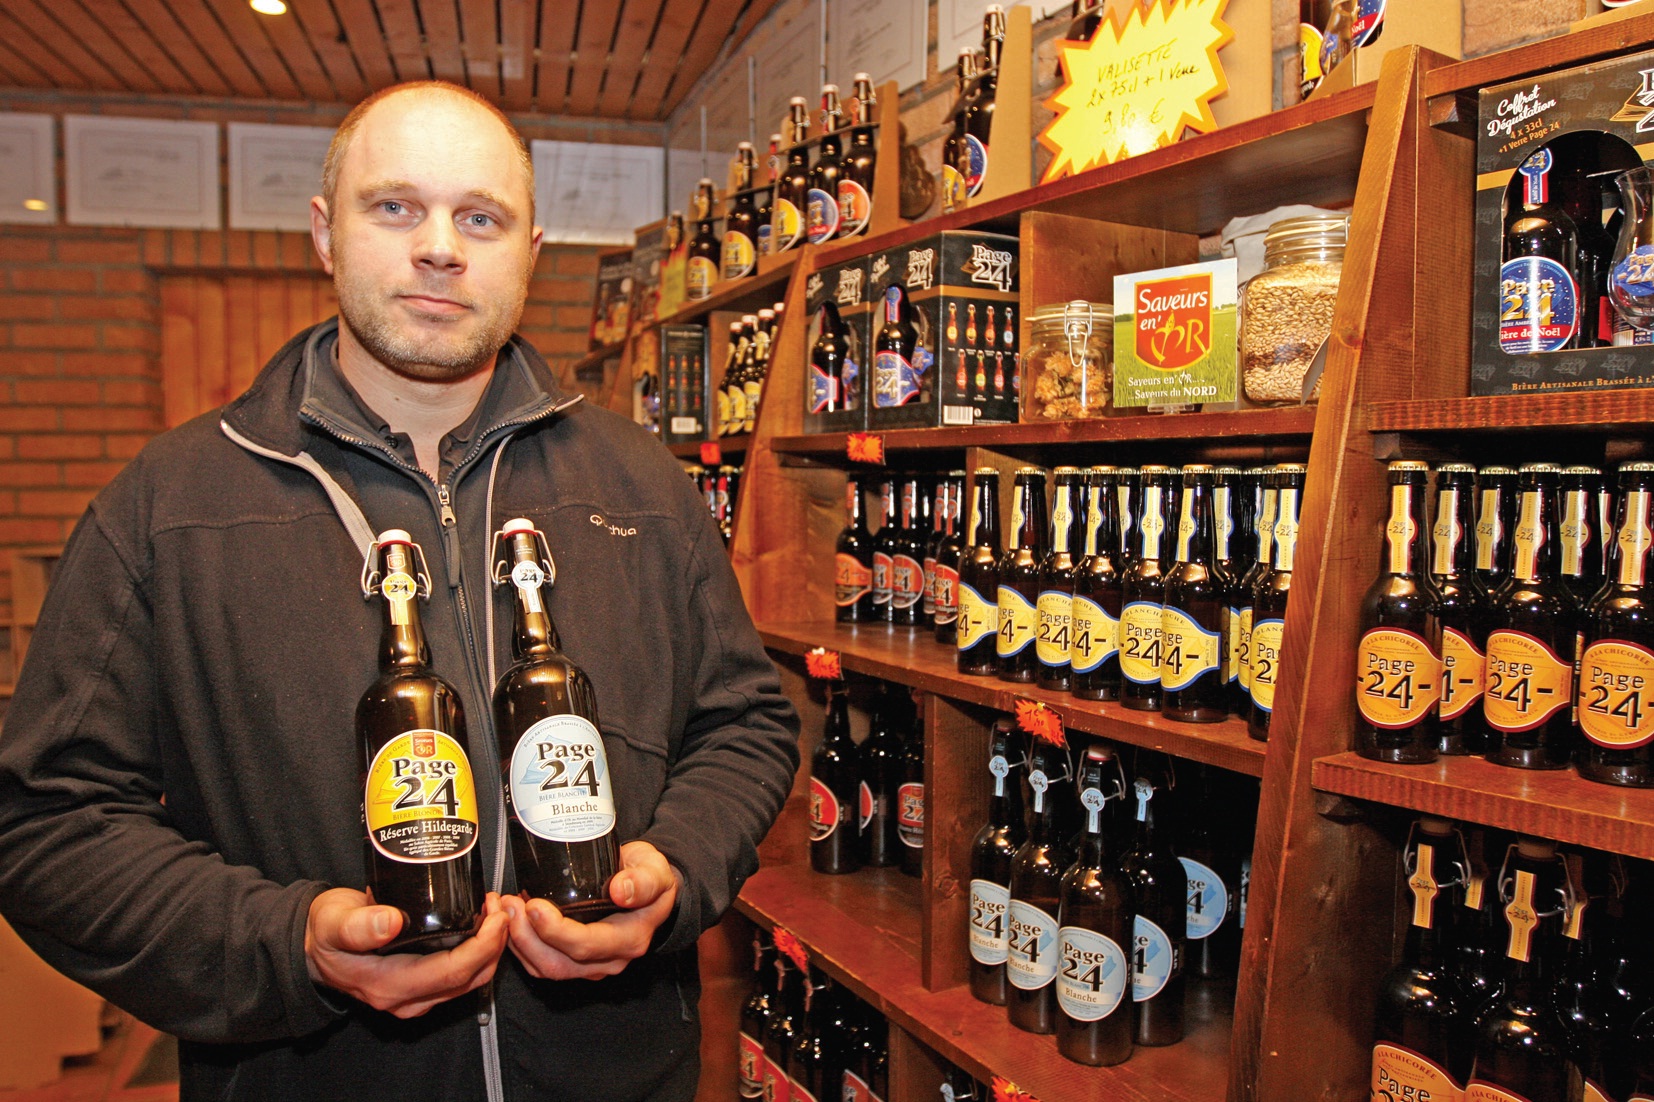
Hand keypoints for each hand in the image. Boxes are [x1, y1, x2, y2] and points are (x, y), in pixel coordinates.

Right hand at [304, 887, 508, 1017]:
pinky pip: (460, 975)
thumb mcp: (334, 922)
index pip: (452, 972)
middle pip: (469, 979)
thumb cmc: (323, 932)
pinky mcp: (419, 985)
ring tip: (495, 911)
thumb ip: (358, 925)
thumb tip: (391, 923)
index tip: (496, 915)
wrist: (312, 947)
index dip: (483, 946)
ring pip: (469, 980)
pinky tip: (482, 924)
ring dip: (491, 948)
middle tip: (502, 906)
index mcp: (389, 985)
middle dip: (495, 943)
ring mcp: (414, 996)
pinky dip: (479, 952)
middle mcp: (406, 998)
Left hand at [500, 841, 680, 980]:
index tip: (534, 906)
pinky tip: (510, 920)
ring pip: (545, 967)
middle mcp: (609, 960)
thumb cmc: (651, 877)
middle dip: (527, 937)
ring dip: (518, 942)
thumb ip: (643, 880)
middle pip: (558, 964)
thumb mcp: (655, 869)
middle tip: (510, 904)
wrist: (649, 887)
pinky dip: (520, 945)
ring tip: (505, 908)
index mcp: (629, 939)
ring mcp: (591, 965)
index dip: (556, 931)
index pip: (586, 946)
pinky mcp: (574, 961)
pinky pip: (541, 963)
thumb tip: (620, 890)